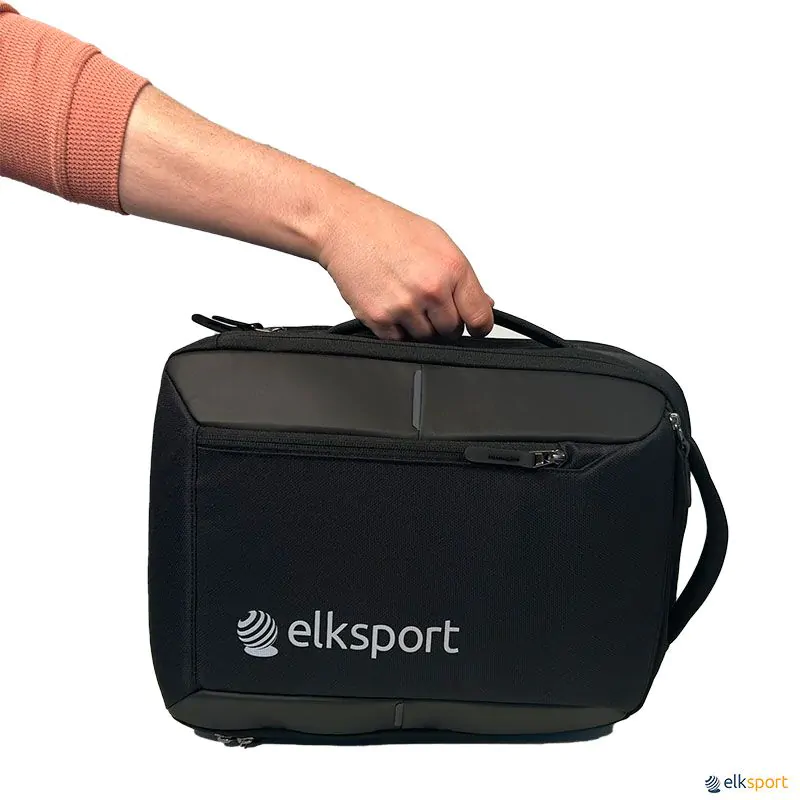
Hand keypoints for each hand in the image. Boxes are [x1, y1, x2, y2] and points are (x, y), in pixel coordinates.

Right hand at [318, 186, 493, 339]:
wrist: (344, 225)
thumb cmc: (388, 228)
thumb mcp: (438, 242)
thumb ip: (463, 278)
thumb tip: (482, 304)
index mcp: (452, 269)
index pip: (479, 318)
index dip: (478, 325)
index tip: (474, 327)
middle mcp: (430, 289)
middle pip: (451, 332)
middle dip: (444, 322)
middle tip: (428, 301)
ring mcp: (404, 307)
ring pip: (425, 339)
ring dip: (419, 326)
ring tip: (405, 297)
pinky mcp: (379, 319)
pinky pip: (398, 340)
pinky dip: (396, 329)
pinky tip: (390, 303)